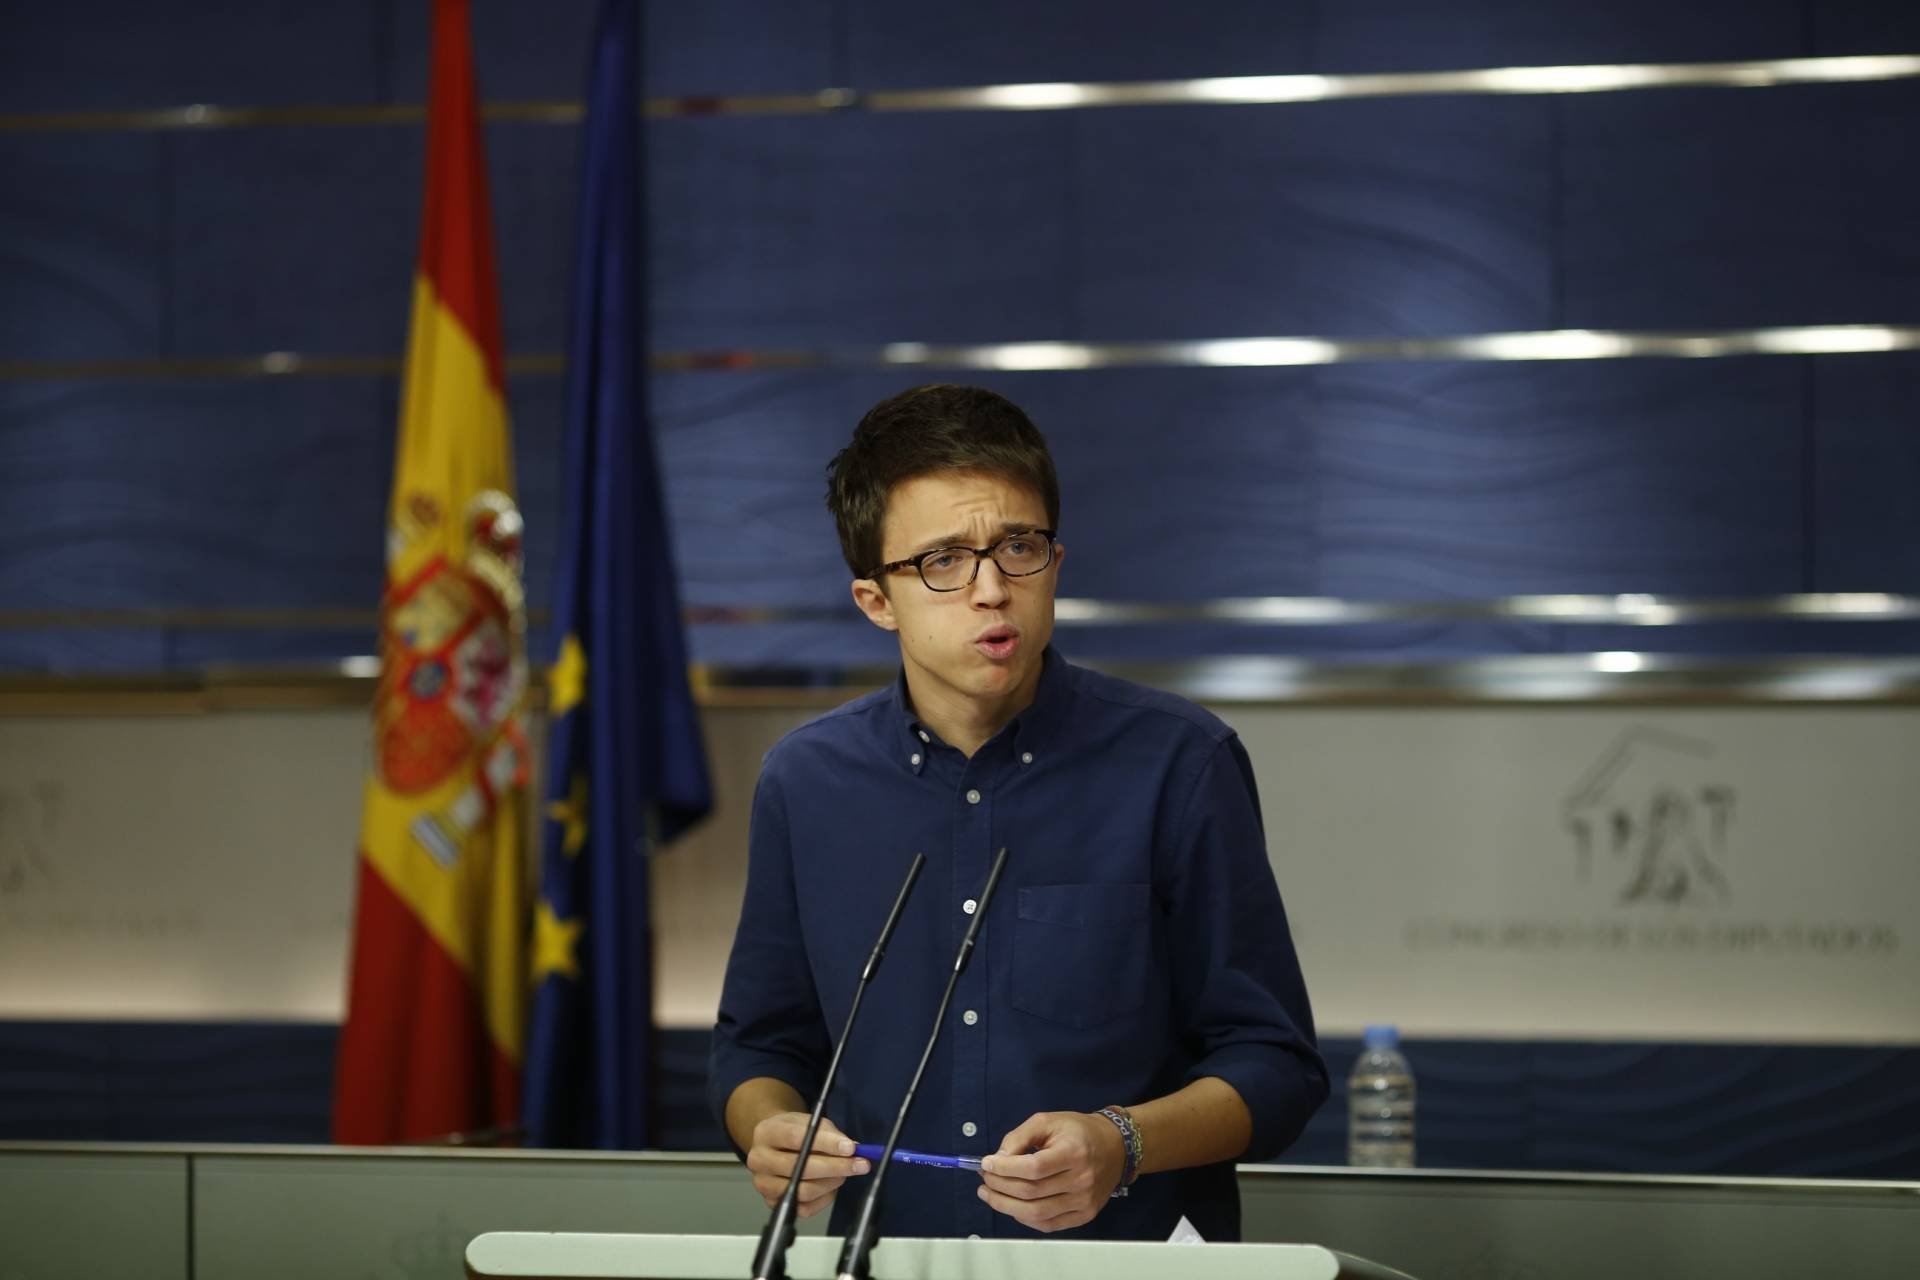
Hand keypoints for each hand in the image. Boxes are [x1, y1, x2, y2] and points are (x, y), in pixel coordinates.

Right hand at [744, 1112, 870, 1218]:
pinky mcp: (773, 1203)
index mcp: (765, 1133)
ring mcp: (764, 1184)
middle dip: (835, 1167)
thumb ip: (830, 1134)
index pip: (795, 1138)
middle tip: (860, 1164)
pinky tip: (832, 1186)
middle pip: (799, 1168)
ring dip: (832, 1182)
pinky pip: (804, 1208)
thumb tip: (852, 1150)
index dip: (826, 1143)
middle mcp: (758, 1160)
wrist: (775, 1144)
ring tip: (846, 1172)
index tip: (850, 1147)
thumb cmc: (795, 1131)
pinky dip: (824, 1198)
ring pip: (803, 1190)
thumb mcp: (810, 1121)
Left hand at [976, 1111, 1127, 1232]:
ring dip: (1006, 1206)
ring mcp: (1084, 1202)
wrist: (1115, 1147)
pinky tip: (1012, 1206)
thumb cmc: (1078, 1131)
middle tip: (984, 1179)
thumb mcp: (1048, 1121)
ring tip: (989, 1194)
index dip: (1006, 1169)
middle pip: (1032, 1192)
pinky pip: (1048, 1224)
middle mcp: (1082, 1180)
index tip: (986, 1164)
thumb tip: (997, 1159)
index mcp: (1074, 1152)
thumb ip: (1020, 1137)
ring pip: (1037, 1213)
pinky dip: (1025, 1219)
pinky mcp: (1084, 1215)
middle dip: (1000, 1186)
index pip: (1034, 1168)